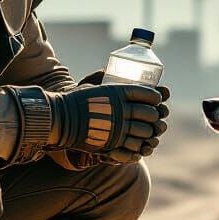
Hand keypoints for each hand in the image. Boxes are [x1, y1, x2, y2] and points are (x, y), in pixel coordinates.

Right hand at [46, 83, 166, 162]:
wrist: (61, 119)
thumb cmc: (76, 101)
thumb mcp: (94, 86)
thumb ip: (107, 84)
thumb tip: (111, 73)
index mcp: (118, 93)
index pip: (147, 94)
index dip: (156, 97)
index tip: (157, 99)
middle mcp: (121, 109)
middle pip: (150, 113)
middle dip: (155, 116)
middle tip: (154, 117)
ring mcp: (118, 127)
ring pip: (145, 131)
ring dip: (150, 133)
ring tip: (148, 132)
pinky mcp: (113, 142)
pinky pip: (134, 146)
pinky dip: (140, 146)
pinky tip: (140, 145)